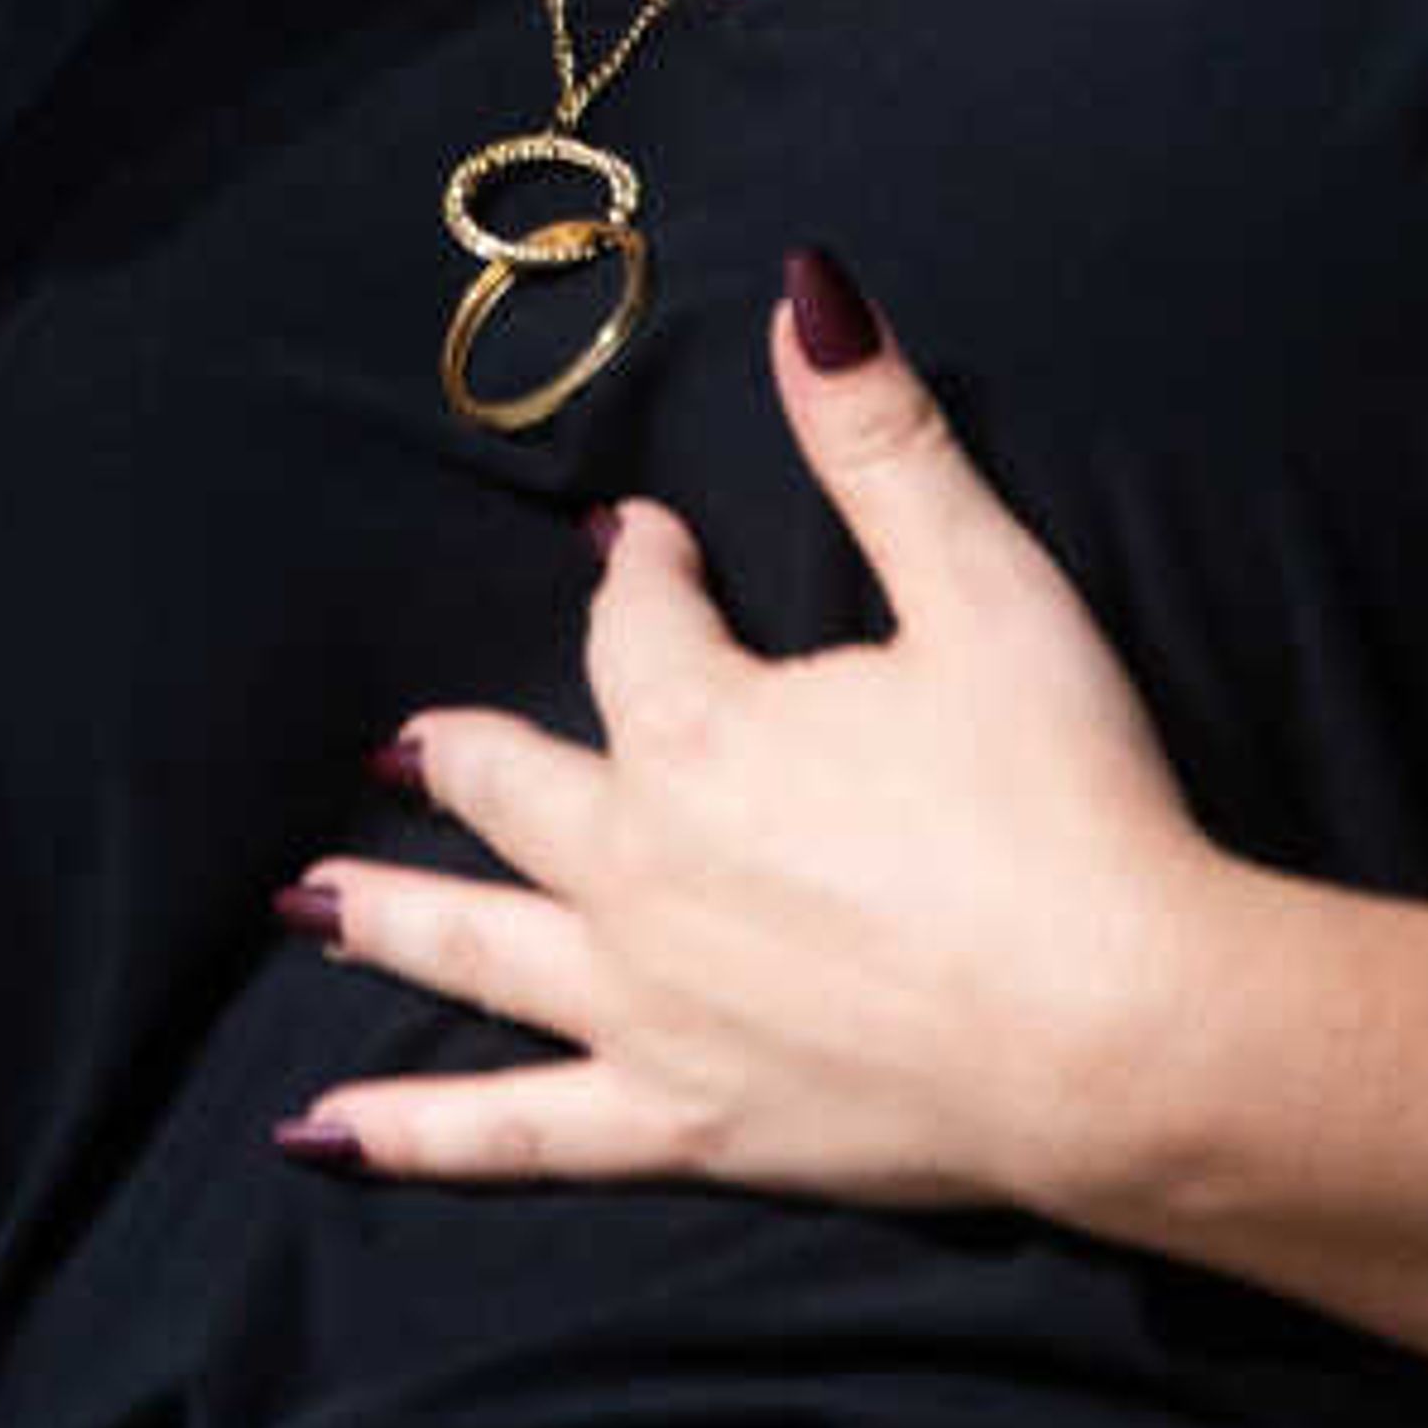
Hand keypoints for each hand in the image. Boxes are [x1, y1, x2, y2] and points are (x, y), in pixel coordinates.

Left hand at [272, 257, 1256, 1218]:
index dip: (637, 572)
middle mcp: (638, 867)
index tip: (643, 543)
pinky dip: (413, 1134)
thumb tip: (808, 290)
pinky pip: (515, 1133)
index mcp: (702, 730)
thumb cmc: (1068, 804)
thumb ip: (882, 441)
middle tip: (406, 739)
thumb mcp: (987, 589)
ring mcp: (645, 1007)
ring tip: (303, 897)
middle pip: (514, 786)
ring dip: (387, 912)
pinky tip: (316, 1137)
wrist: (1124, 1032)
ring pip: (477, 948)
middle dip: (462, 751)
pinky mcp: (682, 1120)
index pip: (633, 622)